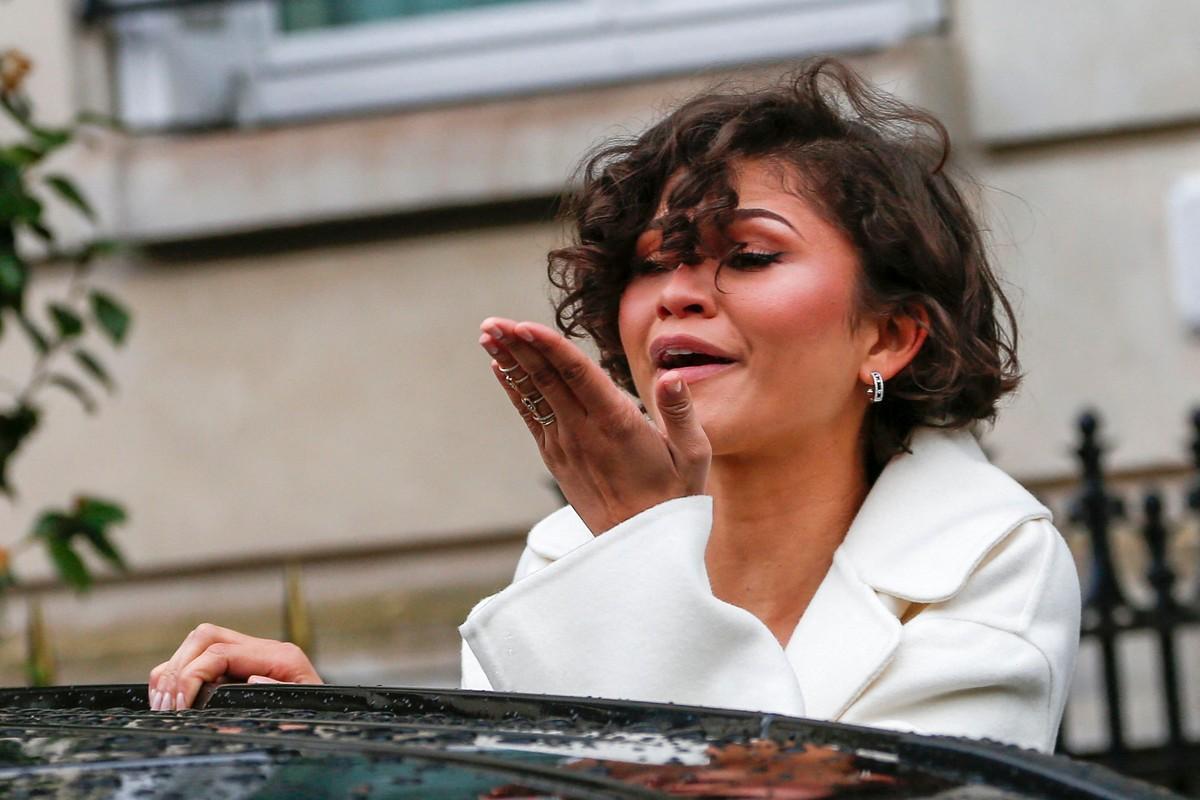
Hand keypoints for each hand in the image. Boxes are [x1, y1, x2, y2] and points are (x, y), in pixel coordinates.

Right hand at [147, 623, 321, 710]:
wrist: (331, 719)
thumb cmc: (318, 715)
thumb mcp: (306, 708)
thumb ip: (281, 693)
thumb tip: (254, 679)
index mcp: (280, 656)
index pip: (222, 650)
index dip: (193, 674)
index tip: (181, 705)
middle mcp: (264, 649)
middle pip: (206, 637)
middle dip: (179, 668)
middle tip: (168, 706)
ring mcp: (250, 656)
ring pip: (199, 643)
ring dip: (174, 670)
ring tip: (164, 704)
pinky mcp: (239, 667)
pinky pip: (201, 657)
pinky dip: (179, 673)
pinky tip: (171, 697)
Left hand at [479, 317, 709, 533]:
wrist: (639, 547)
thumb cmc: (673, 497)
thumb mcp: (693, 456)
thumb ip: (681, 412)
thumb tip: (672, 376)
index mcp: (617, 425)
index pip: (577, 376)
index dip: (550, 348)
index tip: (524, 326)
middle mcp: (584, 433)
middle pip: (546, 380)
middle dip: (518, 347)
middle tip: (491, 322)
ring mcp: (565, 446)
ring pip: (532, 395)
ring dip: (509, 362)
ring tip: (487, 334)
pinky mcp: (556, 458)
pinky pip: (530, 415)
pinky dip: (514, 390)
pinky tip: (500, 368)